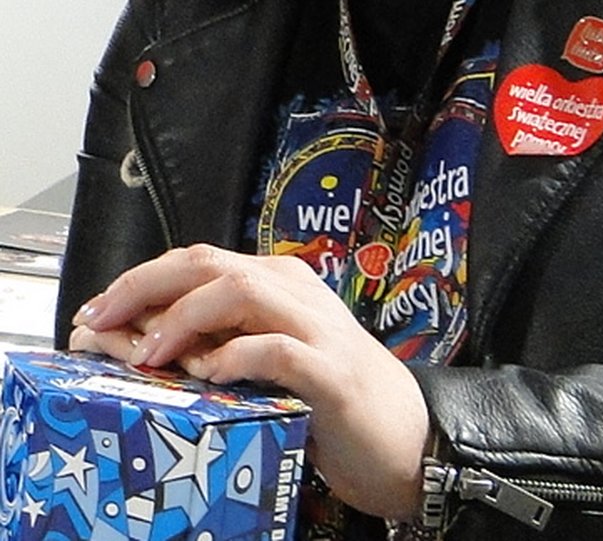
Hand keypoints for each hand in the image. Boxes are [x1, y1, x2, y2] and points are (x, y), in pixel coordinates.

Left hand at [70, 244, 430, 519]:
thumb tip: (148, 341)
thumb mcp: (271, 359)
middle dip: (144, 285)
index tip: (98, 312)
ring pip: (239, 290)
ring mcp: (317, 329)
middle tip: (99, 319)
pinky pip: (275, 348)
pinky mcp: (331, 371)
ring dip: (182, 317)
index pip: (199, 261)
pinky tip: (210, 375)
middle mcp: (297, 294)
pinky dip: (234, 357)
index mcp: (282, 284)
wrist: (408, 437)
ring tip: (149, 352)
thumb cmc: (334, 399)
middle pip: (208, 263)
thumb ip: (224, 341)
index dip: (141, 280)